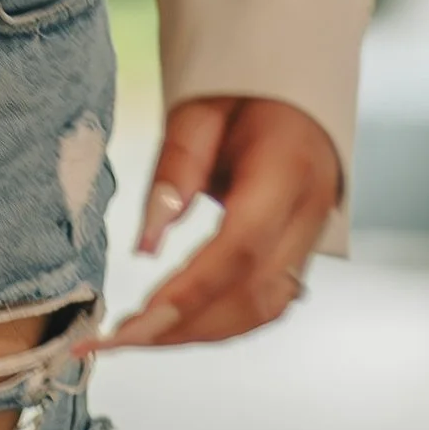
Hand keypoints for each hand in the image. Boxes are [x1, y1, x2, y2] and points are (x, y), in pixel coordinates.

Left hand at [92, 96, 340, 350]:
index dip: (190, 292)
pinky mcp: (300, 253)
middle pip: (251, 292)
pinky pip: (265, 304)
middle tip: (117, 340)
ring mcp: (310, 238)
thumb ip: (175, 170)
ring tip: (136, 338)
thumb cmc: (242, 92)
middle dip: (183, 326)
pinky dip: (219, 322)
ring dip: (198, 333)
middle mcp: (309, 213)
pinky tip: (176, 325)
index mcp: (288, 169)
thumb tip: (147, 246)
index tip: (137, 320)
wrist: (292, 89)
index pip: (241, 246)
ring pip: (262, 310)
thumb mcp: (197, 111)